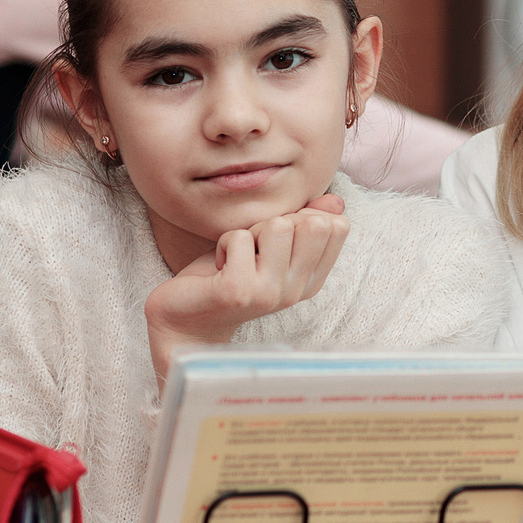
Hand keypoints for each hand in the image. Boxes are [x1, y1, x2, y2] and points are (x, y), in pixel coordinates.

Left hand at [143, 196, 348, 383]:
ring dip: (249, 232)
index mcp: (310, 281)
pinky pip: (239, 237)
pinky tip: (219, 268)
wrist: (185, 322)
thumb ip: (303, 225)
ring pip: (278, 226)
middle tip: (254, 248)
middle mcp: (296, 291)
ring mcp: (270, 293)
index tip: (276, 238)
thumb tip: (337, 200)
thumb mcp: (271, 247)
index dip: (304, 217)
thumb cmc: (227, 276)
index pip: (338, 227)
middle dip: (277, 222)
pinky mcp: (240, 290)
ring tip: (236, 258)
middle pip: (314, 223)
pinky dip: (223, 243)